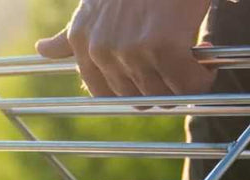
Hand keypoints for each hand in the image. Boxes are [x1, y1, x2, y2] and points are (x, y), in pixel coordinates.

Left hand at [36, 0, 214, 96]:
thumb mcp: (93, 5)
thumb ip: (71, 35)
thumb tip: (42, 49)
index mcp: (82, 41)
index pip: (105, 94)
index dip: (135, 90)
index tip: (155, 76)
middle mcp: (102, 50)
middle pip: (139, 99)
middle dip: (164, 87)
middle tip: (181, 63)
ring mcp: (132, 50)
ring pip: (166, 95)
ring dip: (187, 82)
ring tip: (193, 55)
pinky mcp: (164, 47)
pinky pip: (188, 84)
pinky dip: (204, 75)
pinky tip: (207, 50)